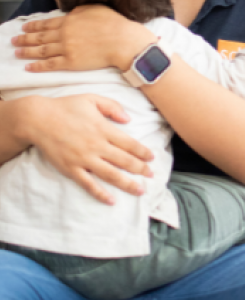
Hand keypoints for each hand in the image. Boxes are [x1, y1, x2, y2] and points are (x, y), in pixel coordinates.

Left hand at [11, 5, 155, 72]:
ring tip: (17, 53)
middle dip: (25, 39)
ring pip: (41, 50)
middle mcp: (64, 34)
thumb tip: (71, 13)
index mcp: (69, 20)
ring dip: (27, 52)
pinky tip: (28, 67)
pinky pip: (50, 64)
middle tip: (14, 41)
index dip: (33, 26)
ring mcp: (66, 48)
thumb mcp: (96, 9)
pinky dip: (37, 66)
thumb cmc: (114, 23)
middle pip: (40, 37)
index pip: (46, 24)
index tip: (24, 28)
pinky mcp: (71, 62)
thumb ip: (80, 10)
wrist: (123, 41)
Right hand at [23, 94, 153, 204]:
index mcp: (104, 129)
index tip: (152, 158)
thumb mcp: (92, 98)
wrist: (37, 119)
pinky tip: (112, 201)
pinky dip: (101, 194)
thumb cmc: (66, 107)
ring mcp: (84, 159)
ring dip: (127, 184)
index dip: (143, 152)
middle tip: (152, 175)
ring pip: (111, 175)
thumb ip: (113, 107)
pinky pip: (88, 184)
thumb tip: (129, 119)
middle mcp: (97, 146)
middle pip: (124, 161)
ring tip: (140, 191)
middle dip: (141, 169)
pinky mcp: (71, 169)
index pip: (130, 144)